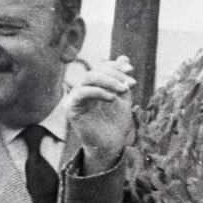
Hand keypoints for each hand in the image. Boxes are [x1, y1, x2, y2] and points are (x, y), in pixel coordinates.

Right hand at [68, 56, 136, 173]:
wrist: (111, 145)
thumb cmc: (116, 123)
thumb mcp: (123, 97)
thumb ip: (122, 78)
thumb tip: (124, 57)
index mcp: (93, 86)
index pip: (101, 67)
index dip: (115, 66)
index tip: (131, 71)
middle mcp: (82, 89)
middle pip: (95, 71)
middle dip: (115, 75)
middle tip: (131, 84)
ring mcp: (75, 97)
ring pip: (89, 78)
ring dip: (109, 81)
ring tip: (124, 90)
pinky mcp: (71, 108)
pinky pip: (82, 93)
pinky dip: (98, 92)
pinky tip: (112, 98)